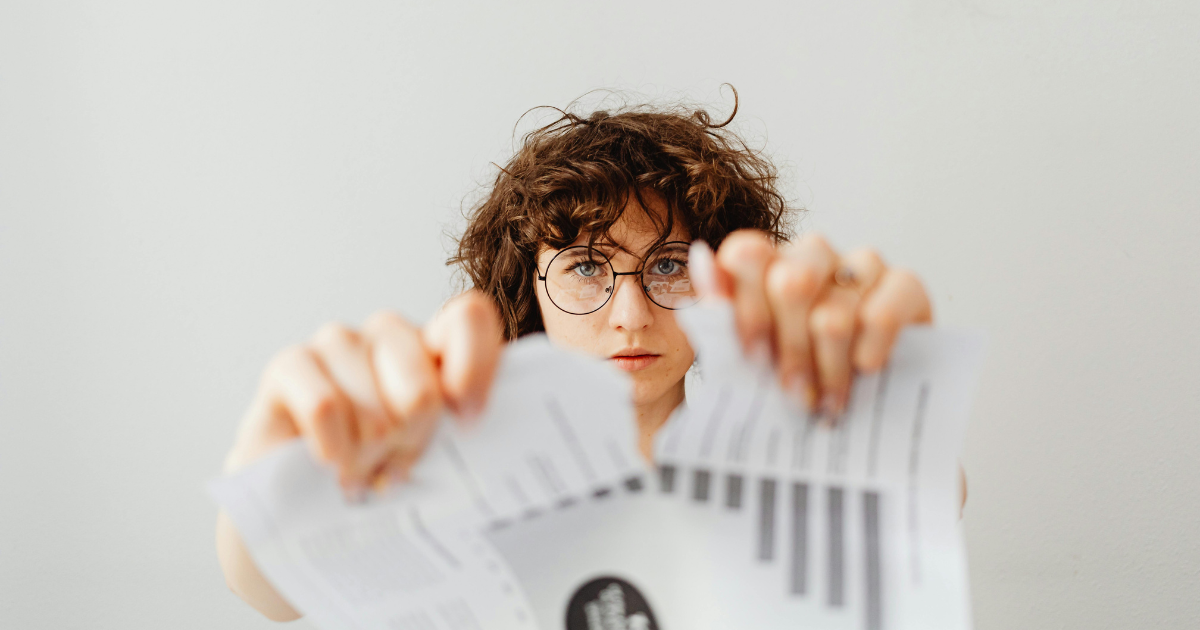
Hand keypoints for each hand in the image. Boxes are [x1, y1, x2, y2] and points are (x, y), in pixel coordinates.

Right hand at [222, 291, 504, 491]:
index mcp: (434, 347)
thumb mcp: (431, 454)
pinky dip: (333, 449)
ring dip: (368, 456)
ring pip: (373, 408)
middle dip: (410, 444)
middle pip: (421, 390)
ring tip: (359, 474)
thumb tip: (471, 427)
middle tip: (394, 471)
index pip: (468, 319)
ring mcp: (338, 342)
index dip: (474, 367)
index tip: (467, 421)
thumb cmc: (375, 471)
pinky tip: (329, 464)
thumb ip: (458, 430)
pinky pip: (324, 407)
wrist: (300, 505)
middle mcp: (388, 334)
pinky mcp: (289, 364)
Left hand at [703, 231, 932, 415]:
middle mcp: (813, 254)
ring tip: (827, 402)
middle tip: (793, 394)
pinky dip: (869, 351)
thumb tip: (702, 258)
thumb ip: (721, 310)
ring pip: (834, 314)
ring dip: (827, 370)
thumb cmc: (798, 372)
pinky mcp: (906, 285)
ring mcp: (862, 264)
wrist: (863, 401)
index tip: (754, 359)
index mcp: (768, 262)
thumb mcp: (748, 354)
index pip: (746, 255)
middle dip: (790, 352)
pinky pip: (881, 316)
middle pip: (791, 284)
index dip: (748, 311)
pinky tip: (865, 370)